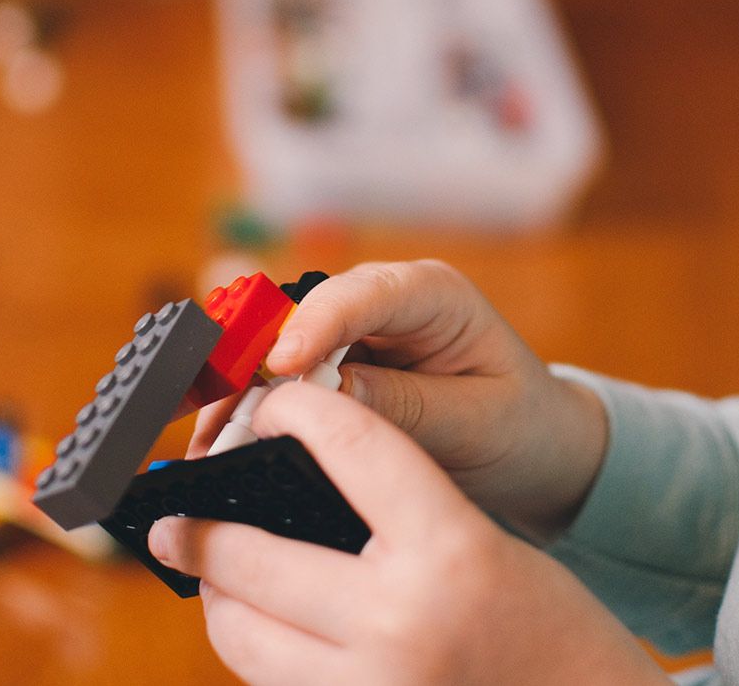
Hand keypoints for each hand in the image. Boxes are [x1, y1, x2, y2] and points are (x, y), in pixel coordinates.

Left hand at [153, 382, 664, 684]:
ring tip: (211, 576)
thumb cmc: (551, 630)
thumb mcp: (488, 547)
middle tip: (174, 520)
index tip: (269, 404)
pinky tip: (261, 627)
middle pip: (253, 555)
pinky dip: (258, 652)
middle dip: (200, 530)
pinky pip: (273, 685)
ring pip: (242, 636)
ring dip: (217, 599)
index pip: (351, 447)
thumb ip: (400, 513)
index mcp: (450, 553)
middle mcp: (400, 623)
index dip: (297, 411)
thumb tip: (294, 484)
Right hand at [190, 260, 606, 538]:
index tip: (281, 366)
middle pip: (299, 314)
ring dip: (237, 393)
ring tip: (207, 444)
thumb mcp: (475, 422)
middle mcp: (381, 300)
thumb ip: (405, 406)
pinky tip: (220, 445)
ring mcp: (350, 330)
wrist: (531, 444)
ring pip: (273, 346)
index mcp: (432, 295)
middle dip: (252, 364)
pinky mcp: (329, 364)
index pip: (365, 294)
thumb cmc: (516, 424)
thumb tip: (327, 396)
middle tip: (218, 418)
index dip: (315, 325)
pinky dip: (246, 411)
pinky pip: (275, 379)